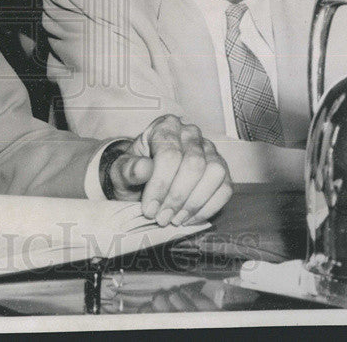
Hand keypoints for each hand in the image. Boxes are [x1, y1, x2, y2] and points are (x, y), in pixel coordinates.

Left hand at [106, 115, 231, 225]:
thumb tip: (144, 168)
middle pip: (194, 164)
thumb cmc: (134, 173)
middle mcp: (191, 133)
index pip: (169, 154)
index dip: (160, 185)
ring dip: (195, 202)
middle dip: (177, 197)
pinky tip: (189, 218)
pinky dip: (209, 207)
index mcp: (165, 126)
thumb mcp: (120, 172)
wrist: (144, 182)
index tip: (149, 209)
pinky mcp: (221, 169)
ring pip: (214, 173)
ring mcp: (210, 150)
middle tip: (162, 218)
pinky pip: (225, 187)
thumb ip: (128, 169)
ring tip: (175, 219)